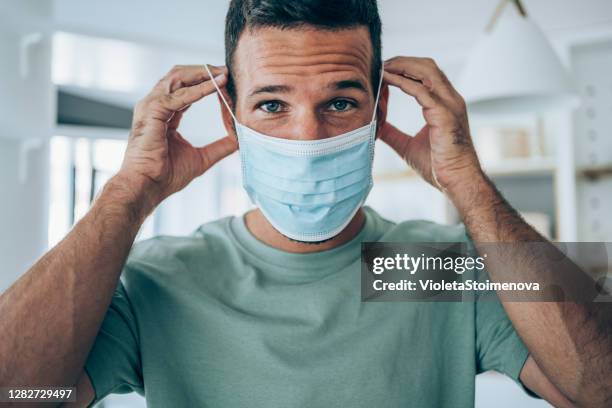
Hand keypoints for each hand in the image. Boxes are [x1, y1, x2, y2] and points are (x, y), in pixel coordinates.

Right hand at [118, 65, 237, 212]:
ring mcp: (151, 107)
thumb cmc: (166, 175)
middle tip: (226, 71)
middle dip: (203, 71)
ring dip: (202, 74)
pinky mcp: (152, 112)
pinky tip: (216, 87)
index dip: (205, 83)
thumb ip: (220, 146)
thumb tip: (240, 140)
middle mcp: (154, 106)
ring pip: (177, 78)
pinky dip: (199, 90)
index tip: (226, 81)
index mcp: (163, 114)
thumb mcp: (202, 158)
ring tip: (223, 74)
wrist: (148, 187)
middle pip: (179, 77)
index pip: (185, 90)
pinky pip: (179, 95)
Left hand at [380, 57, 482, 194]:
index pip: (427, 75)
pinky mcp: (444, 114)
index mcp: (445, 104)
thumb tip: (374, 126)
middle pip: (427, 66)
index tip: (385, 70)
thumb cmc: (439, 166)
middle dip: (403, 61)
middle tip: (380, 63)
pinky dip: (401, 81)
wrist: (456, 180)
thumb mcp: (407, 145)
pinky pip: (420, 90)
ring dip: (402, 65)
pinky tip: (386, 79)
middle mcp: (450, 99)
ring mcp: (449, 104)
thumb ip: (392, 132)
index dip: (406, 68)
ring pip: (426, 71)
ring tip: (382, 67)